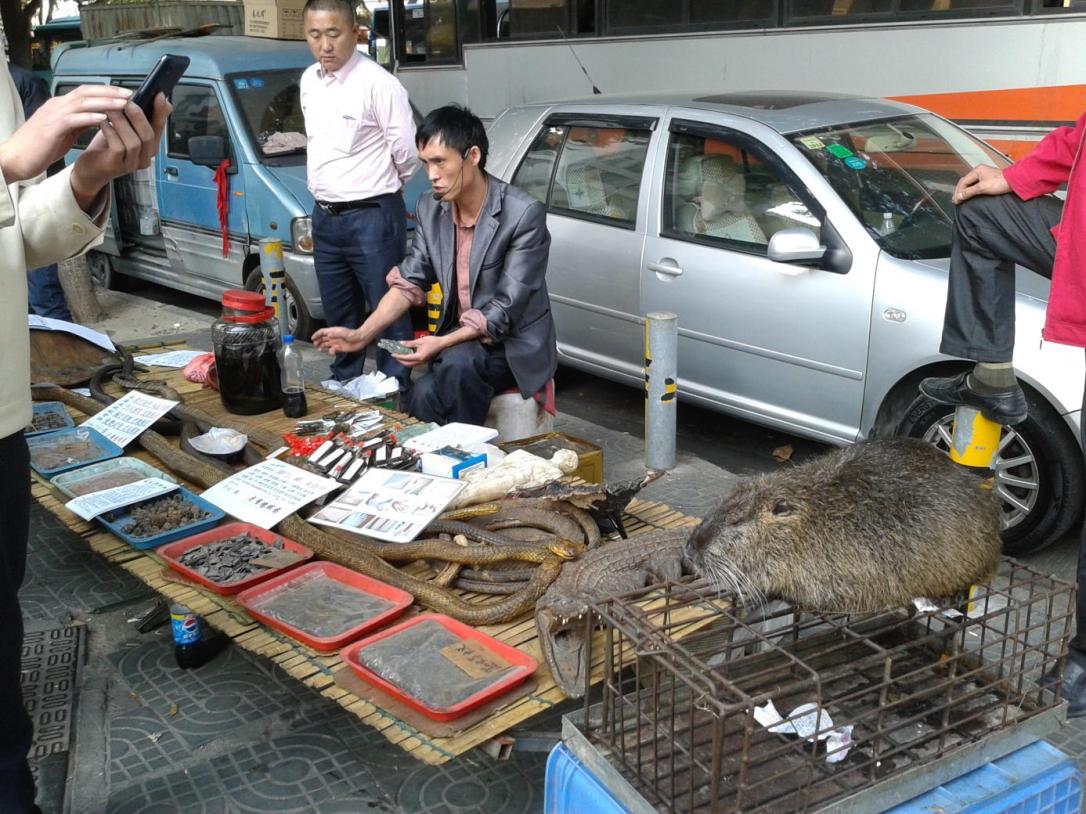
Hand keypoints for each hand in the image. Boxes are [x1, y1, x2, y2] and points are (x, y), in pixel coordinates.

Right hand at [0, 84, 134, 183]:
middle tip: (129, 94)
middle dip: (109, 92)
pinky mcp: (50, 129)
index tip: (125, 93)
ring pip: (81, 103)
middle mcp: (56, 106)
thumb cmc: (40, 147)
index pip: (85, 92)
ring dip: (104, 102)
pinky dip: (88, 117)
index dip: (105, 91)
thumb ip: (80, 123)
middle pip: (85, 93)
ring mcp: (52, 116)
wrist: (16, 158)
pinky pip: (71, 119)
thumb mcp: (64, 132)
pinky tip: (103, 119)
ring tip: (122, 104)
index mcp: (60, 106)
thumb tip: (100, 118)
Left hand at [71, 93, 171, 210]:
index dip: (161, 112)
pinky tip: (103, 123)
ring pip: (134, 142)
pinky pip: (118, 147)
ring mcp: (131, 164)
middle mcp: (144, 157)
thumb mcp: (123, 129)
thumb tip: (149, 98)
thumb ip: (136, 117)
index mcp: (149, 147)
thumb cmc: (106, 147)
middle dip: (139, 117)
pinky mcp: (115, 166)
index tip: (159, 95)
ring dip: (122, 122)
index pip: (159, 128)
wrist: (90, 168)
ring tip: (110, 109)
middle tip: (128, 102)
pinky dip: (111, 132)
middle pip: (149, 136)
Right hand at [312, 326, 365, 354]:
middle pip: (323, 338)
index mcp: (333, 331)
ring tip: (319, 349)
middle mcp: (333, 337)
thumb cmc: (353, 335)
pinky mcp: (340, 348)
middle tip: (315, 345)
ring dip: (322, 347)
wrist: (361, 340)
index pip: (322, 332)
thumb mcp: (344, 333)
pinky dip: (330, 352)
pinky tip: (332, 352)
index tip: (312, 338)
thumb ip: (335, 334)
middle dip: (318, 341)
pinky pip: (332, 350)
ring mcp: (336, 342)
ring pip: (326, 344)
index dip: (317, 334)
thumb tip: (328, 334)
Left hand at [392, 335, 443, 367]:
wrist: (442, 344)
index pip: (406, 358)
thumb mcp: (420, 341)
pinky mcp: (424, 361)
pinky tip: (407, 355)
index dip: (399, 356)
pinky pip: (414, 363)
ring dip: (404, 361)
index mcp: (419, 356)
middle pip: (408, 364)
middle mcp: (421, 361)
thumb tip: (400, 343)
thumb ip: (409, 343)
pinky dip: (409, 360)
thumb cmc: (432, 341)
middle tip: (395, 356)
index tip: (392, 354)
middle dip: (400, 361)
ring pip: (411, 364)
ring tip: (399, 356)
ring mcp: (423, 362)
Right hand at [952, 164, 1010, 204]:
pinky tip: (969, 195)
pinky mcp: (988, 179)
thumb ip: (969, 192)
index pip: (963, 182)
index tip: (956, 201)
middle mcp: (979, 171)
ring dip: (964, 191)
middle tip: (956, 201)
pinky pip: (975, 184)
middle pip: (965, 182)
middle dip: (960, 191)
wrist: (1015, 181)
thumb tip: (958, 196)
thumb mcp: (982, 187)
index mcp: (977, 170)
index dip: (958, 192)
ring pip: (970, 183)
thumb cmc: (1000, 182)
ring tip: (960, 199)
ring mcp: (983, 174)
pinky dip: (970, 190)